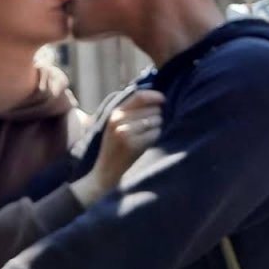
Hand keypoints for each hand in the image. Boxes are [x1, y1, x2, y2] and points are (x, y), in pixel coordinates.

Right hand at [70, 89, 164, 206]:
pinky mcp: (132, 145)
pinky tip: (149, 142)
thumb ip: (129, 111)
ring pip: (155, 120)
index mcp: (115, 113)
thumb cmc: (115, 148)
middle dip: (157, 115)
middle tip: (154, 124)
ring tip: (149, 134)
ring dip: (158, 126)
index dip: (154, 96)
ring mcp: (125, 132)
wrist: (105, 172)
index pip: (139, 96)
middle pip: (150, 109)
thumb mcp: (115, 126)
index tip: (163, 99)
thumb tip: (154, 98)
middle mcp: (118, 120)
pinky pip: (155, 134)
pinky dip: (156, 137)